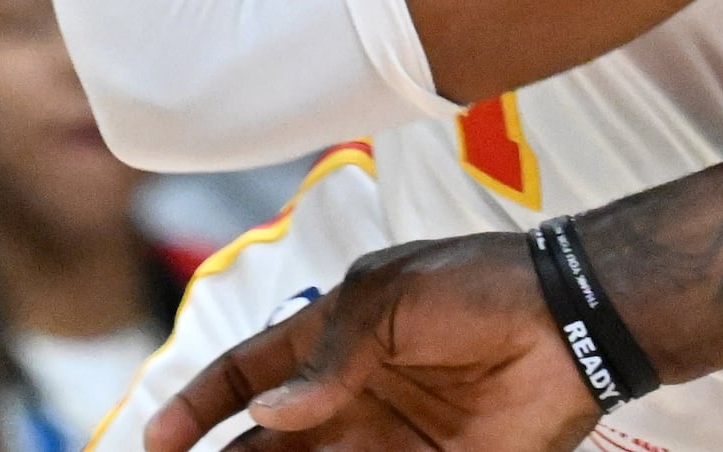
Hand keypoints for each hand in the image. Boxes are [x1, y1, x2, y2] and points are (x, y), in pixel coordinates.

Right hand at [145, 235, 600, 450]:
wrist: (567, 320)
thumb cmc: (477, 286)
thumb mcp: (390, 297)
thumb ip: (328, 355)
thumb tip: (271, 415)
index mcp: (329, 340)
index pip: (245, 376)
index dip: (197, 406)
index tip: (155, 440)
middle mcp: (346, 398)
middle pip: (264, 446)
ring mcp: (384, 440)